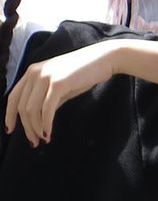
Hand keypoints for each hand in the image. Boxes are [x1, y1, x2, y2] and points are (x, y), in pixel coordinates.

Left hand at [4, 38, 157, 144]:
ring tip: (44, 139)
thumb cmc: (84, 72)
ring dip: (36, 128)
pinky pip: (47, 109)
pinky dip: (46, 124)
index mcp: (32, 73)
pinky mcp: (58, 83)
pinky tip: (49, 133)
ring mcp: (45, 78)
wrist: (104, 59)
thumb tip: (40, 119)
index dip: (9, 116)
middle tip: (34, 142)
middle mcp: (34, 74)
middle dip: (27, 127)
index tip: (11, 131)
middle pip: (22, 107)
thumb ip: (48, 99)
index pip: (13, 97)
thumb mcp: (61, 86)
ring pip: (32, 110)